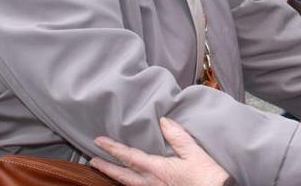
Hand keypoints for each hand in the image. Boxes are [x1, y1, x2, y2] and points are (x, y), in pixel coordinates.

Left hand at [90, 117, 229, 185]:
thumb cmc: (207, 177)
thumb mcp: (195, 152)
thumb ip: (178, 136)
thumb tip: (163, 120)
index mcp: (157, 169)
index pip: (129, 157)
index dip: (113, 148)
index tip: (99, 141)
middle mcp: (152, 183)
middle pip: (123, 175)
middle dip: (107, 167)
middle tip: (92, 160)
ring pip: (130, 184)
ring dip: (116, 176)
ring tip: (105, 169)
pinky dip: (130, 184)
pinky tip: (129, 181)